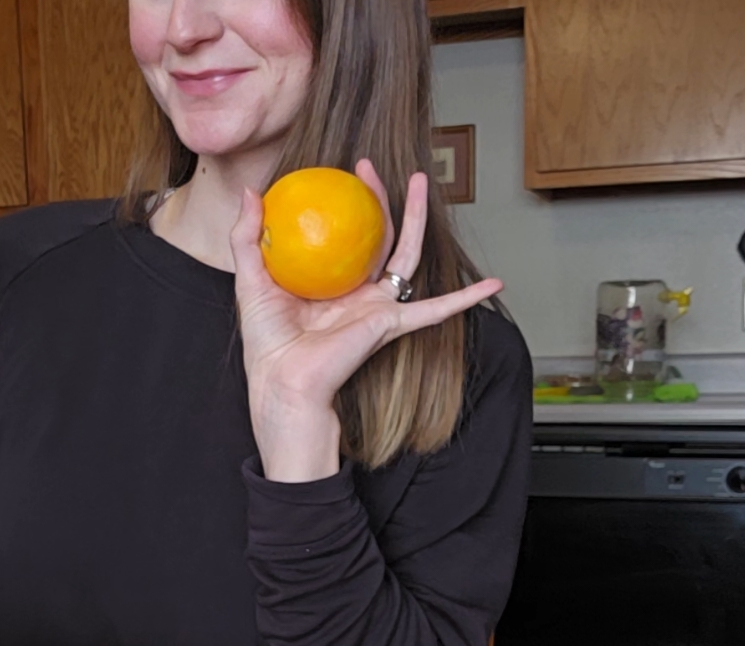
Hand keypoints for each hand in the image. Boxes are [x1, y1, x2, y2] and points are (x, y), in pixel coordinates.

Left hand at [230, 159, 502, 482]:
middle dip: (381, 197)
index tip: (339, 173)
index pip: (343, 236)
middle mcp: (356, 293)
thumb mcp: (251, 281)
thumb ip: (248, 238)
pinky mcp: (390, 324)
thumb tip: (252, 194)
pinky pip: (434, 309)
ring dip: (418, 218)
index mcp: (329, 284)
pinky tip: (495, 284)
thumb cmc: (267, 343)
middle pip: (377, 235)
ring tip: (423, 181)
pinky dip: (466, 298)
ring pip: (405, 254)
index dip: (343, 204)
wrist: (284, 381)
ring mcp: (377, 307)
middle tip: (369, 166)